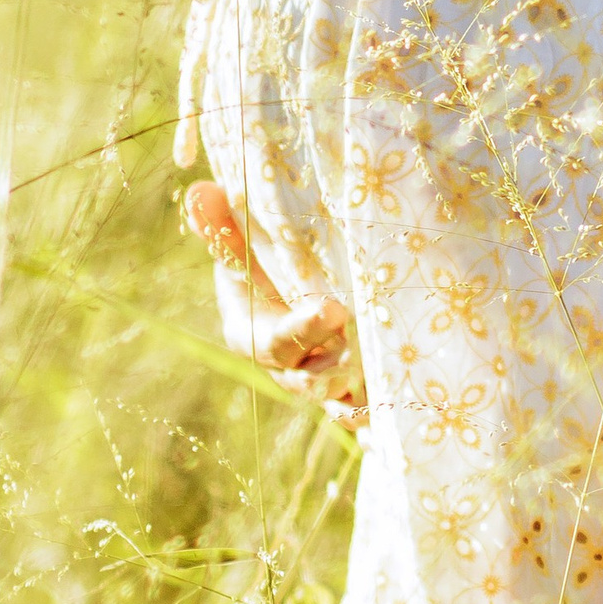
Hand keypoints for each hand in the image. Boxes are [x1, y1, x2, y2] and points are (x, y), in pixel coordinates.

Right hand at [184, 182, 366, 431]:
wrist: (284, 295)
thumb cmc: (258, 269)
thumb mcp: (240, 250)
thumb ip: (222, 228)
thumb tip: (200, 192)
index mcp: (251, 336)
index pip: (277, 340)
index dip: (304, 329)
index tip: (333, 308)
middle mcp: (285, 368)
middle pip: (310, 379)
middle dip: (337, 365)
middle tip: (366, 344)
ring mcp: (315, 383)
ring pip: (338, 402)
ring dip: (360, 394)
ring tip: (387, 382)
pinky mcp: (345, 390)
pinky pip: (361, 411)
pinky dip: (378, 412)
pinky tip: (401, 408)